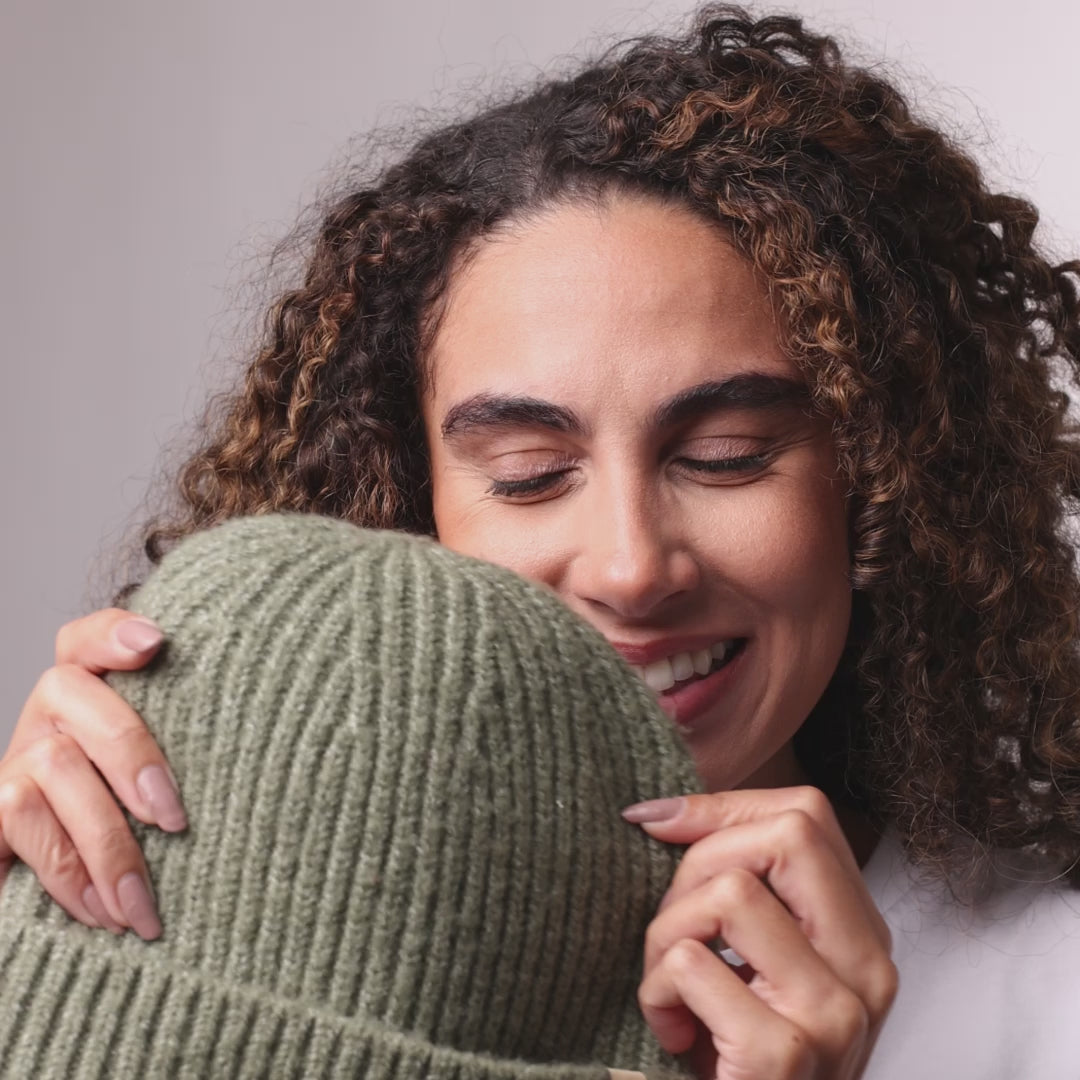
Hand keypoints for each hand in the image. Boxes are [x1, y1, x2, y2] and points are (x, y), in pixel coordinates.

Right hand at [0, 609, 184, 938]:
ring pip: (51, 764)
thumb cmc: (145, 830)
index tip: (154, 641)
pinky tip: (103, 912)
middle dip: (131, 755)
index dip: (113, 631)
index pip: (90, 637)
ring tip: (144, 905)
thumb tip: (267, 761)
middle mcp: (48, 714)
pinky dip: (68, 874)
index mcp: (93, 691)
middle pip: (73, 692)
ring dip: (107, 841)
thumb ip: (193, 749)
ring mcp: (14, 759)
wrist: (54, 903)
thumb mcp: (171, 784)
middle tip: (176, 821)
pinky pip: (19, 820)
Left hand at [628, 787, 896, 1078]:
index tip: (655, 824)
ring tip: (666, 990)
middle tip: (672, 932)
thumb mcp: (745, 959)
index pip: (806, 814)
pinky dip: (656, 990)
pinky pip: (693, 963)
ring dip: (665, 933)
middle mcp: (869, 968)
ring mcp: (837, 1013)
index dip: (721, 807)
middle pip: (786, 833)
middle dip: (695, 864)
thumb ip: (734, 885)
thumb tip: (655, 811)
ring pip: (731, 889)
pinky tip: (671, 1033)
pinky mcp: (789, 1053)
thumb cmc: (728, 1056)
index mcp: (859, 936)